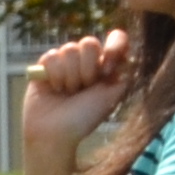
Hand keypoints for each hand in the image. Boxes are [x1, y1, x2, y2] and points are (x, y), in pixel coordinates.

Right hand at [21, 27, 134, 167]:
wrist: (54, 134)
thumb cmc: (83, 119)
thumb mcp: (110, 98)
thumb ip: (122, 75)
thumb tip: (128, 57)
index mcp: (105, 67)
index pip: (116, 39)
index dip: (113, 47)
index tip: (107, 69)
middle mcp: (86, 61)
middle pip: (89, 43)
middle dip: (87, 69)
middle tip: (84, 88)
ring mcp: (66, 62)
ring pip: (70, 49)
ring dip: (70, 76)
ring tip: (68, 92)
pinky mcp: (46, 65)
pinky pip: (52, 56)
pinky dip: (54, 74)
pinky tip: (54, 89)